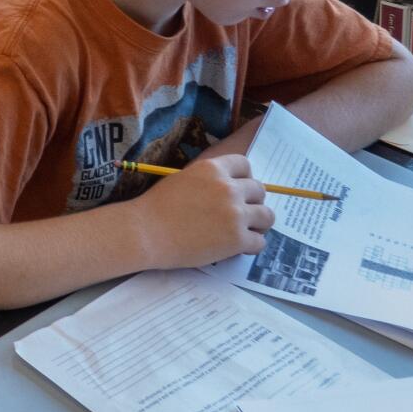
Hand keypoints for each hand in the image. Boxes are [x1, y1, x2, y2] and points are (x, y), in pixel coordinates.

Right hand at [135, 156, 274, 269]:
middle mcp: (229, 188)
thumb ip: (208, 180)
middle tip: (240, 213)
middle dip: (252, 201)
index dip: (244, 178)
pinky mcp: (237, 240)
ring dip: (258, 224)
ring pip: (267, 216)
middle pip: (260, 190)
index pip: (245, 165)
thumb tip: (228, 189)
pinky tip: (237, 247)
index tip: (238, 190)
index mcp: (213, 168)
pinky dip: (251, 246)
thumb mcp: (183, 179)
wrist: (145, 233)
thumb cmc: (156, 207)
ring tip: (244, 230)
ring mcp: (235, 214)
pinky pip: (259, 242)